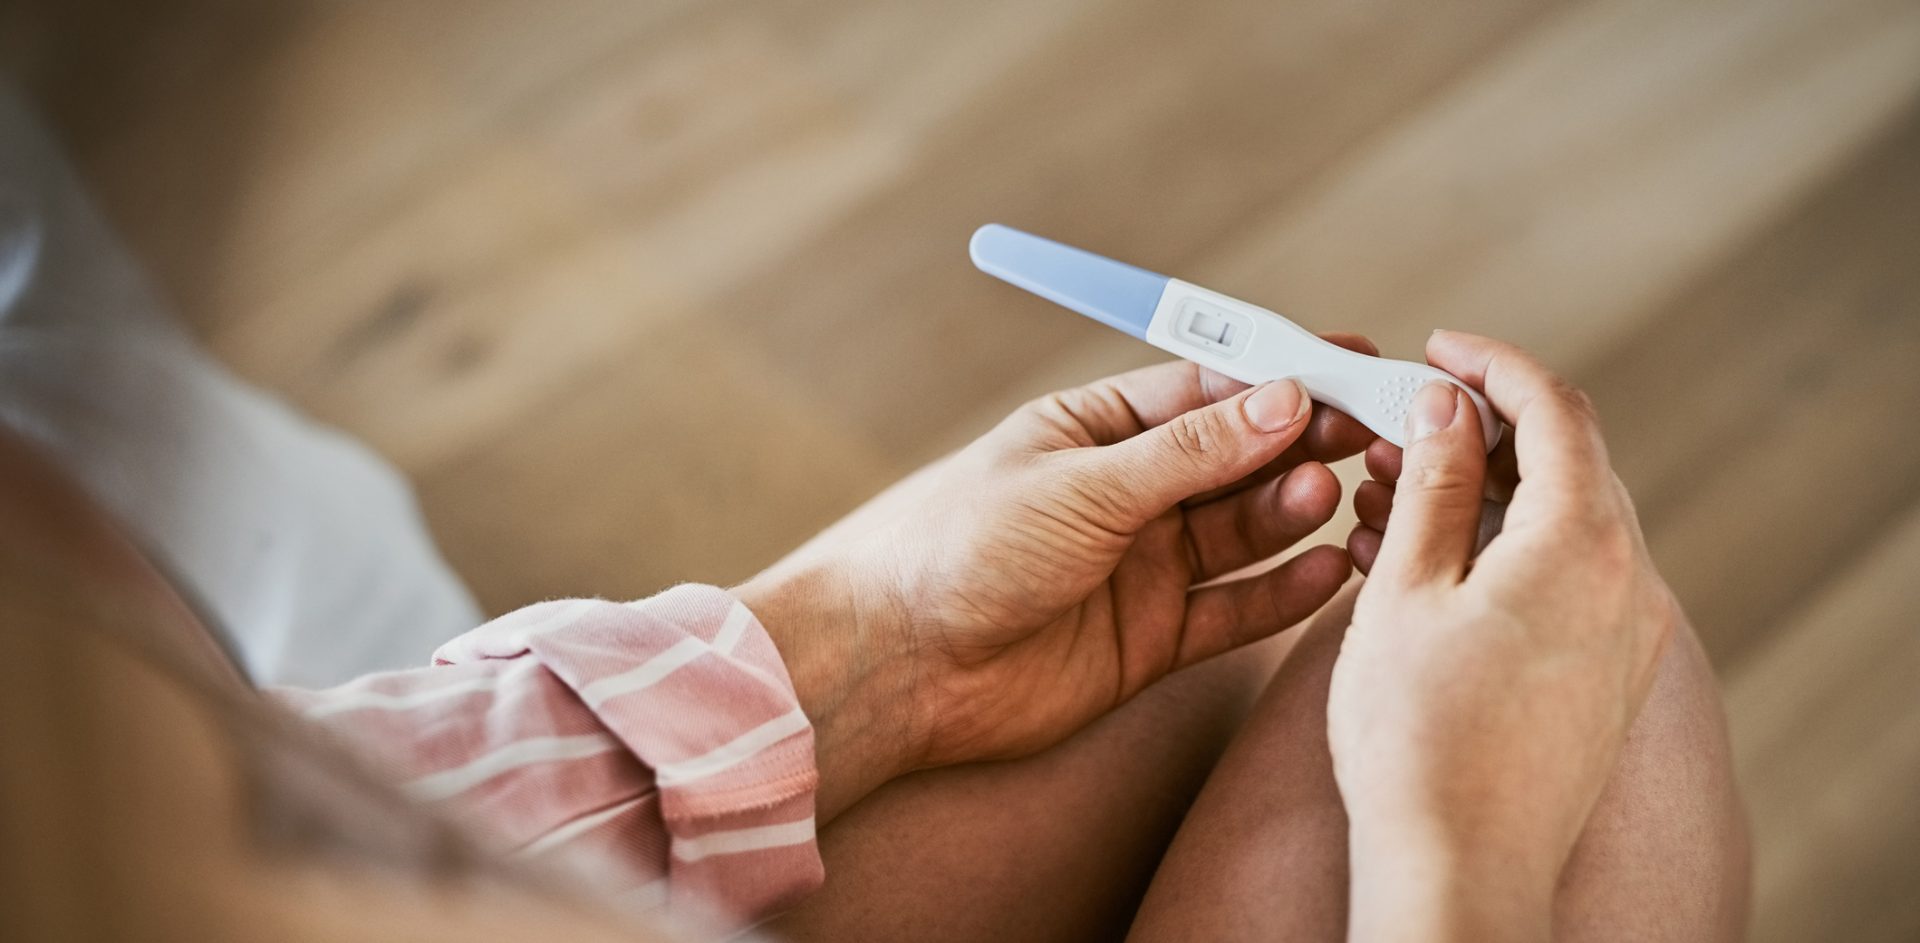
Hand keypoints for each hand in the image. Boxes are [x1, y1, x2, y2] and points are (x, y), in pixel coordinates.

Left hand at [738, 338, 1377, 818]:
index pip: (1208, 390)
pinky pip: (1236, 611)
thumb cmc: (961, 548)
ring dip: (1293, 511)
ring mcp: (1142, 568)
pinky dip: (1284, 593)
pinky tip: (1330, 570)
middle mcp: (1127, 494)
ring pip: (1244, 533)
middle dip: (1303, 444)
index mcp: (1097, 429)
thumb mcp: (1079, 484)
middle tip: (1366, 434)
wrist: (897, 664)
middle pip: (1238, 459)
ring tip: (1331, 495)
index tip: (1353, 369)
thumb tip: (1282, 399)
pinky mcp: (1151, 641)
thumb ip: (1188, 453)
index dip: (1281, 378)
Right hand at [1327, 331, 1679, 940]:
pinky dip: (1500, 550)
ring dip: (1483, 494)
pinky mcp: (1607, 675)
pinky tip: (1426, 565)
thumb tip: (1443, 408)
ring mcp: (1624, 633)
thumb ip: (1432, 483)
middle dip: (1478, 431)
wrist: (1459, 867)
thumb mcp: (1405, 587)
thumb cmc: (1419, 738)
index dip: (1492, 364)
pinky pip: (1563, 578)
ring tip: (1389, 499)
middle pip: (1566, 461)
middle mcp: (1625, 580)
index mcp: (1581, 543)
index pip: (1554, 409)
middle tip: (1394, 429)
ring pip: (1560, 521)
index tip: (1436, 349)